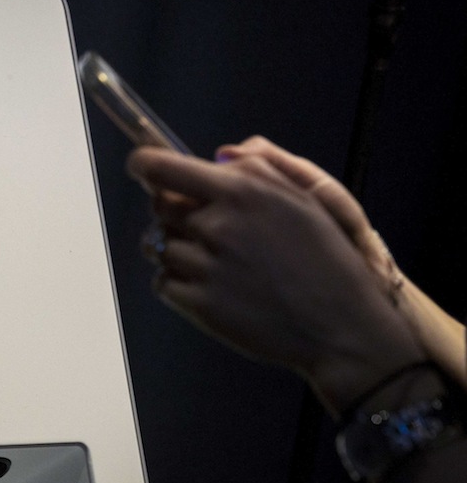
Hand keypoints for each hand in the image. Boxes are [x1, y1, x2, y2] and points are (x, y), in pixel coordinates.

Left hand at [127, 144, 424, 412]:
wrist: (341, 326)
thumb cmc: (327, 259)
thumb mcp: (304, 198)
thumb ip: (257, 168)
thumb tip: (217, 156)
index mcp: (241, 192)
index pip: (162, 168)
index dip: (144, 165)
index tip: (141, 166)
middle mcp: (218, 226)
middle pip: (160, 208)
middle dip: (174, 213)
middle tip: (206, 229)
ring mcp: (206, 268)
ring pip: (159, 246)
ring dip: (178, 251)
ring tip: (217, 264)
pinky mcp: (201, 305)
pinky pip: (163, 283)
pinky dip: (177, 283)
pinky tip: (210, 286)